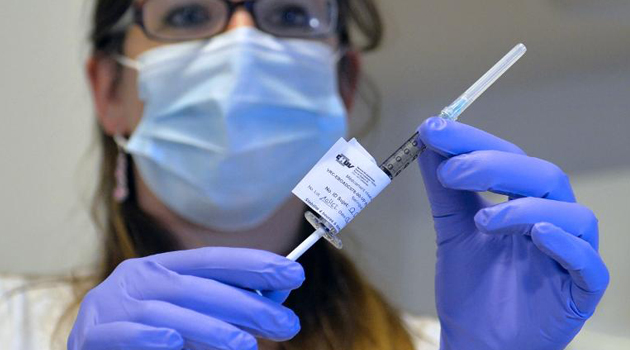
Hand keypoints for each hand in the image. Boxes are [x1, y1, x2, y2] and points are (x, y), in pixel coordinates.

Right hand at [68, 247, 303, 349]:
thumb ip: (221, 308)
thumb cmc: (142, 333)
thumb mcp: (184, 314)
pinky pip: (125, 333)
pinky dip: (150, 338)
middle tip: (286, 325)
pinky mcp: (91, 334)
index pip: (213, 260)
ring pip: (168, 312)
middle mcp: (139, 278)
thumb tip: (273, 302)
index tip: (293, 273)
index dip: (253, 264)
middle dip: (246, 304)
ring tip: (246, 346)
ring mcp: (113, 304)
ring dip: (210, 329)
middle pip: (198, 287)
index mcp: (161, 268)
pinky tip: (174, 344)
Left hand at [417, 117, 608, 349]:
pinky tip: (536, 236)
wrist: (478, 341)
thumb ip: (444, 191)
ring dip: (524, 208)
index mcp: (523, 202)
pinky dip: (564, 243)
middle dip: (495, 167)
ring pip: (571, 213)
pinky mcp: (580, 290)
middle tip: (452, 171)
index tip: (433, 130)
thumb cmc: (472, 286)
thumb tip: (427, 143)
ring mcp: (569, 254)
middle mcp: (551, 220)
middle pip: (541, 176)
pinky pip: (587, 261)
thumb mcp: (452, 232)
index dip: (473, 141)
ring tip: (482, 221)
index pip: (507, 158)